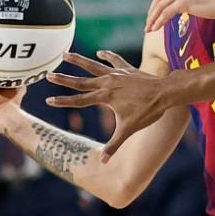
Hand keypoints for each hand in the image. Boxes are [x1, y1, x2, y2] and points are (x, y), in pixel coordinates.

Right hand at [46, 51, 168, 160]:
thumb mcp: (129, 129)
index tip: (48, 100)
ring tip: (65, 53)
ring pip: (94, 65)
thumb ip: (114, 145)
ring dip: (79, 60)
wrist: (166, 93)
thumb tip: (104, 162)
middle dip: (63, 79)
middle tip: (48, 74)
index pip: (79, 101)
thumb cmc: (148, 111)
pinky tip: (100, 53)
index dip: (63, 101)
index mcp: (105, 97)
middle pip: (81, 81)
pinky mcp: (128, 69)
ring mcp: (118, 74)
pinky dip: (107, 56)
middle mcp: (108, 83)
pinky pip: (115, 60)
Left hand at [146, 0, 214, 32]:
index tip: (154, 14)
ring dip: (152, 18)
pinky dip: (159, 21)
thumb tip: (181, 7)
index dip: (157, 4)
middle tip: (148, 23)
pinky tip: (156, 28)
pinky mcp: (183, 2)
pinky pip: (166, 13)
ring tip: (148, 29)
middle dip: (152, 11)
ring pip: (160, 6)